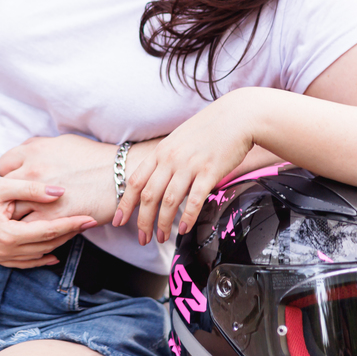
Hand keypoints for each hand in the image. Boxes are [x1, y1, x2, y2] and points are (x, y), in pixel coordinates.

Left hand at [0, 134, 121, 222]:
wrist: (121, 175)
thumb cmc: (94, 157)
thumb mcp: (62, 142)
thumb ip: (36, 148)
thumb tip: (24, 154)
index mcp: (33, 151)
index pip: (2, 168)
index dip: (7, 178)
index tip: (15, 186)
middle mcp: (32, 171)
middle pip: (3, 192)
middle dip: (7, 200)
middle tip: (15, 206)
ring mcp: (40, 196)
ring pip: (13, 214)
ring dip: (16, 219)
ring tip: (23, 222)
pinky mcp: (52, 218)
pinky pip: (30, 230)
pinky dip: (31, 232)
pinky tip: (38, 231)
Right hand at [0, 172, 98, 268]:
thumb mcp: (2, 187)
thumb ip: (32, 189)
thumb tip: (61, 192)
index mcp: (7, 234)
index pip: (48, 231)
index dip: (72, 224)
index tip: (91, 216)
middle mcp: (5, 251)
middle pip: (47, 245)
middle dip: (70, 234)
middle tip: (90, 221)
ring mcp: (0, 258)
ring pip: (39, 255)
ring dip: (59, 244)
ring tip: (76, 230)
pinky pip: (26, 262)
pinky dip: (42, 257)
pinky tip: (55, 252)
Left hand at [113, 92, 255, 245]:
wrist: (238, 116)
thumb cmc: (210, 128)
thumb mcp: (180, 139)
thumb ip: (167, 159)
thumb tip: (159, 181)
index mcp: (161, 151)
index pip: (135, 181)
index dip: (125, 203)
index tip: (118, 220)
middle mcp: (171, 159)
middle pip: (149, 195)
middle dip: (142, 221)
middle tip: (142, 238)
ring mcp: (190, 165)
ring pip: (168, 201)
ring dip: (162, 224)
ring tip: (161, 238)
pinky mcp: (210, 172)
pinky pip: (194, 200)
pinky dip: (186, 218)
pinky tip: (183, 230)